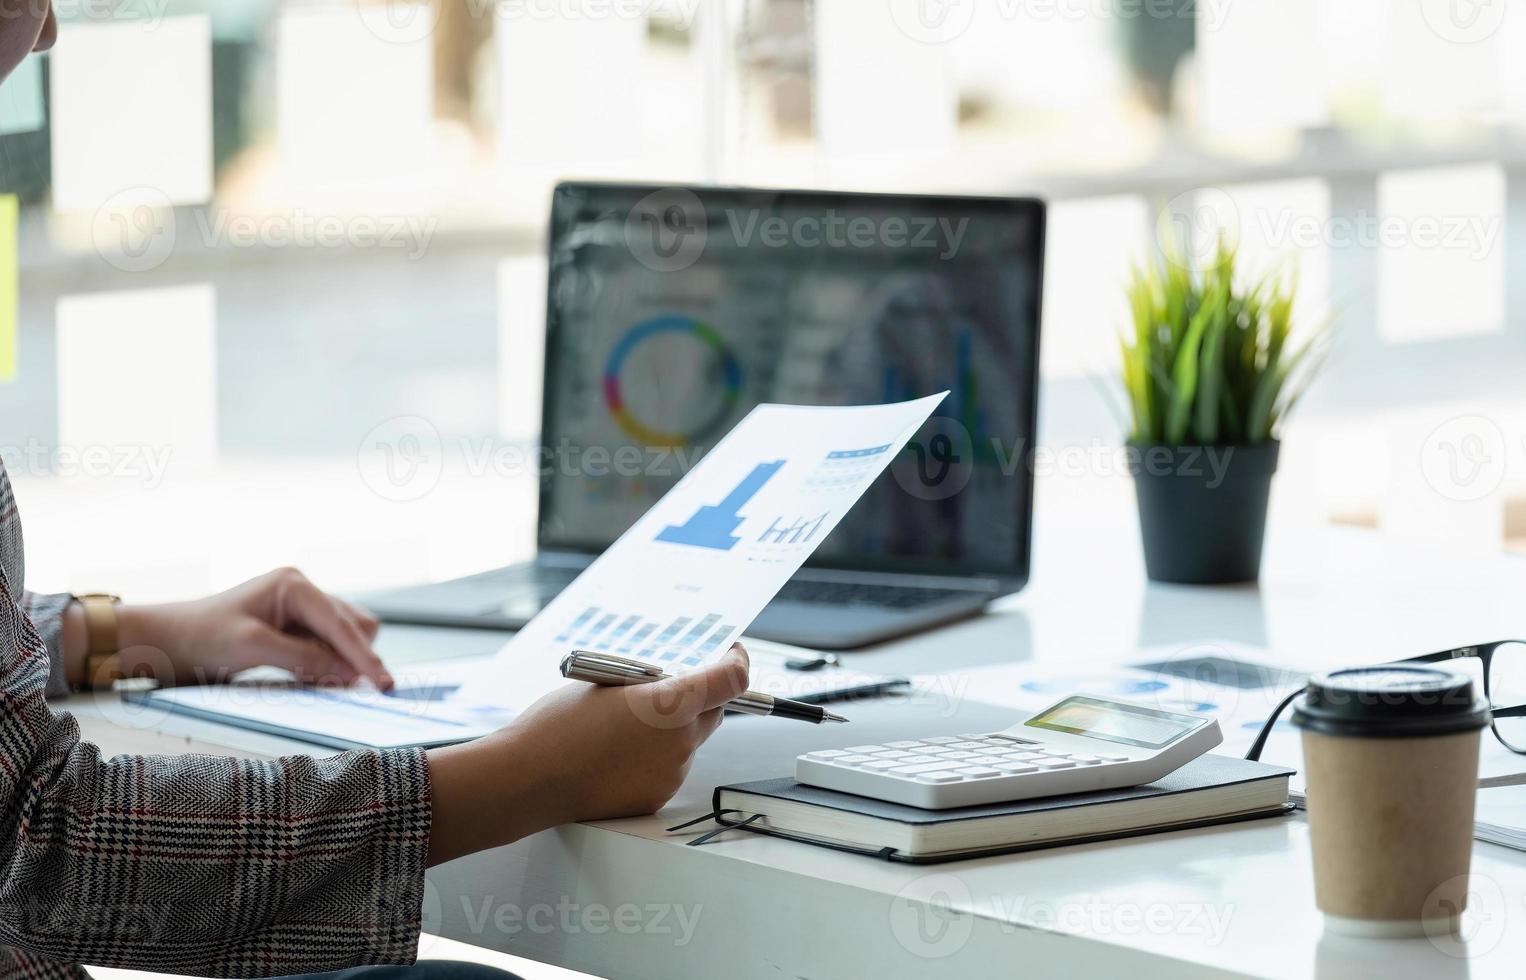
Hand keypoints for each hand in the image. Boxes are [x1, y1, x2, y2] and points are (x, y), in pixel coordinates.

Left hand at [117, 568, 392, 689]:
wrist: (164, 642)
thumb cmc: (201, 638)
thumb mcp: (253, 648)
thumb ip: (306, 658)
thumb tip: (350, 674)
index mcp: (295, 585)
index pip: (343, 625)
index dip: (364, 657)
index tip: (385, 685)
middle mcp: (302, 591)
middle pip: (355, 626)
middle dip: (356, 657)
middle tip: (349, 689)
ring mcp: (299, 609)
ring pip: (345, 636)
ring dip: (342, 661)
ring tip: (323, 682)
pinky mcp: (293, 627)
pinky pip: (327, 645)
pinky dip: (327, 663)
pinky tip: (314, 677)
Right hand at [425, 643, 749, 863]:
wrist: (529, 779)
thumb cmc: (558, 725)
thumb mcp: (607, 682)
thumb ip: (649, 682)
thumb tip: (668, 679)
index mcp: (670, 703)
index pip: (732, 678)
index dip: (735, 661)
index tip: (729, 653)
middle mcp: (681, 740)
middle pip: (715, 710)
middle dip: (702, 695)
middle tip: (672, 685)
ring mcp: (672, 773)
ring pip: (690, 741)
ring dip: (674, 730)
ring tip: (627, 726)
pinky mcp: (658, 797)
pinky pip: (669, 769)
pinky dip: (655, 758)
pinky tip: (619, 754)